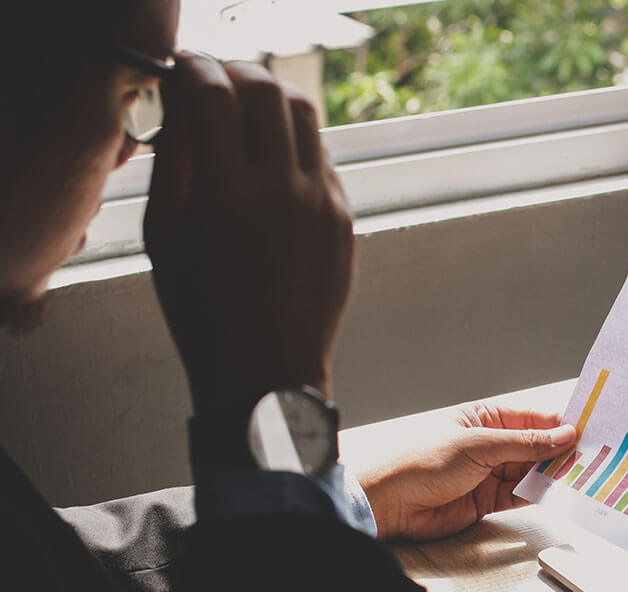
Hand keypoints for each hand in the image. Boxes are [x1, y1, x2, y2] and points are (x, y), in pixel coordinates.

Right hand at [144, 53, 352, 416]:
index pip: (215, 93)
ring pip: (305, 116)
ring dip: (272, 100)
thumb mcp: (167, 235)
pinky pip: (321, 157)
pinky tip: (270, 158)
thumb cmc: (203, 311)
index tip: (184, 68)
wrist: (268, 371)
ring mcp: (322, 204)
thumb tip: (183, 101)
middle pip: (268, 91)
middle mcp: (283, 191)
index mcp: (227, 196)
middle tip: (215, 79)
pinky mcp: (344, 219)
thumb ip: (176, 159)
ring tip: (245, 111)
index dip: (195, 68)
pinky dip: (294, 141)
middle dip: (237, 72)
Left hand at [356, 403, 577, 540]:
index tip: (586, 430)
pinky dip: (538, 494)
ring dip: (552, 475)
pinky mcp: (486, 501)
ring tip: (579, 476)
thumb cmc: (421, 462)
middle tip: (590, 457)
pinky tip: (555, 492)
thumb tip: (562, 435)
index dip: (559, 423)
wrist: (390, 502)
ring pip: (531, 472)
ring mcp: (489, 473)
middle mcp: (489, 444)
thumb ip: (525, 443)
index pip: (531, 418)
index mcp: (484, 418)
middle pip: (535, 446)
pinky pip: (520, 495)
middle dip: (560, 452)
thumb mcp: (480, 445)